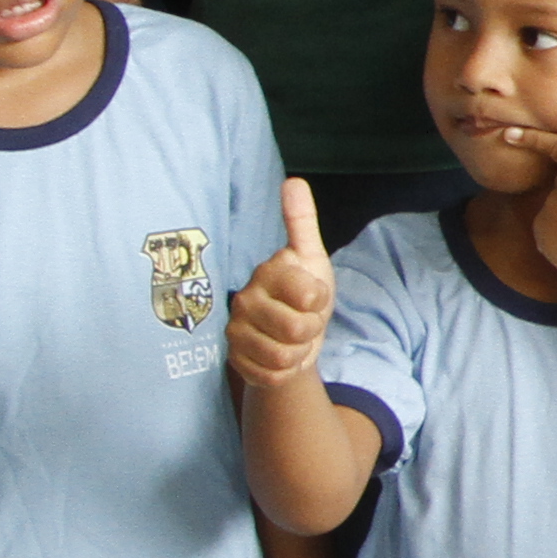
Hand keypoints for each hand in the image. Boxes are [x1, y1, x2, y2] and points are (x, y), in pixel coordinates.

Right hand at [228, 180, 334, 386]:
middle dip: (312, 329)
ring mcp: (236, 331)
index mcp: (268, 271)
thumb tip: (293, 181)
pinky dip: (286, 371)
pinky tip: (280, 356)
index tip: (313, 296)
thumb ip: (301, 222)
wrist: (292, 337)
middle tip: (304, 321)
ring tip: (292, 338)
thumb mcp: (311, 258)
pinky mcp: (236, 360)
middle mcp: (245, 299)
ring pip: (285, 356)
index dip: (320, 301)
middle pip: (297, 328)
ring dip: (299, 352)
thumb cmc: (304, 293)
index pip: (310, 295)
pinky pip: (272, 376)